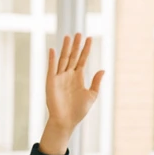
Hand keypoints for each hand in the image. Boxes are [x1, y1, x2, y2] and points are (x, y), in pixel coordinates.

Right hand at [41, 34, 103, 154]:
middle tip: (79, 33)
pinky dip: (52, 59)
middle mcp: (68, 75)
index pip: (82, 59)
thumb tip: (102, 70)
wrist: (66, 121)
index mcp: (78, 77)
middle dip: (76, 45)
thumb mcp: (91, 95)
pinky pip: (51, 68)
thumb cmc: (78, 111)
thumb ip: (96, 82)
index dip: (86, 49)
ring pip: (63, 59)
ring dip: (65, 48)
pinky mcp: (51, 82)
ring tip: (68, 36)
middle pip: (72, 56)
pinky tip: (53, 50)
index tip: (89, 38)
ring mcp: (59, 78)